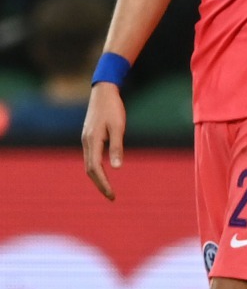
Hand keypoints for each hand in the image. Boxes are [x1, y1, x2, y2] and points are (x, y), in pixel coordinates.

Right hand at [81, 83, 126, 200]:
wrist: (103, 91)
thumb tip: (117, 167)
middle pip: (90, 170)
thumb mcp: (118, 127)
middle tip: (111, 197)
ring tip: (108, 188)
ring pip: (89, 164)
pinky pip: (90, 156)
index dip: (103, 184)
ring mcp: (85, 139)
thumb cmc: (113, 108)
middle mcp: (86, 142)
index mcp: (92, 141)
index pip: (95, 169)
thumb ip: (117, 147)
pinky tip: (103, 171)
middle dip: (100, 184)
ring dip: (97, 177)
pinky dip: (96, 167)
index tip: (112, 195)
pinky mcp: (88, 136)